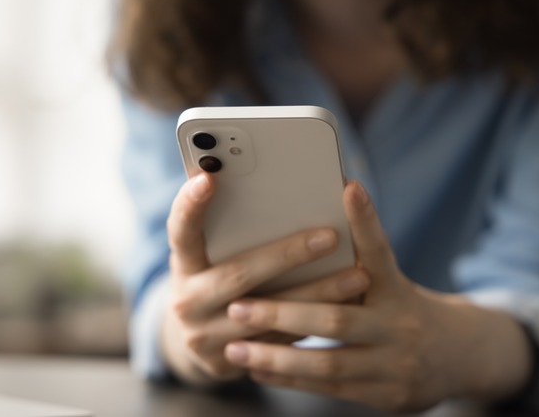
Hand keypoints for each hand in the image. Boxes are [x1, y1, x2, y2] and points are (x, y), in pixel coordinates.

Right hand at [162, 174, 370, 385]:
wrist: (198, 341)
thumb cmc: (215, 278)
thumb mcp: (210, 254)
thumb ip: (229, 228)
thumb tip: (279, 185)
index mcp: (183, 263)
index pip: (180, 229)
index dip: (190, 204)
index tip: (209, 177)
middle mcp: (187, 300)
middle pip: (239, 274)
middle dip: (287, 255)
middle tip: (330, 237)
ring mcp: (205, 336)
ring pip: (268, 314)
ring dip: (316, 294)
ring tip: (357, 276)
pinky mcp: (228, 362)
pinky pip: (280, 341)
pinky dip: (315, 321)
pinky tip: (348, 306)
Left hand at [223, 181, 532, 411]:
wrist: (460, 356)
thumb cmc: (404, 306)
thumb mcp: (391, 281)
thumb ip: (357, 259)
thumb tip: (321, 211)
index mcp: (397, 288)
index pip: (379, 249)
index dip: (365, 220)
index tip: (348, 188)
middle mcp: (399, 324)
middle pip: (337, 318)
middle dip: (283, 313)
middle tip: (239, 305)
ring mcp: (395, 363)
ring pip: (329, 362)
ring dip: (278, 356)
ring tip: (237, 348)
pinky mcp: (388, 395)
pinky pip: (331, 388)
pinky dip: (292, 379)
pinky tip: (260, 370)